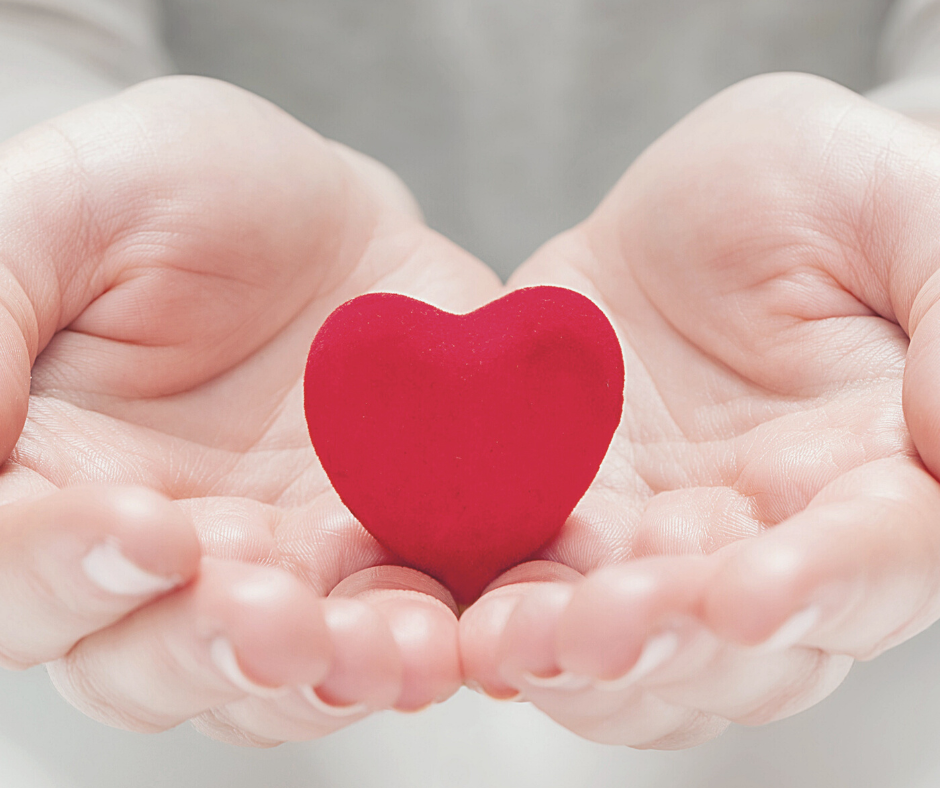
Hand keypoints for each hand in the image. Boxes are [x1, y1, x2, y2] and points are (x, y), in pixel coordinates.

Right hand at [0, 76, 500, 744]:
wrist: (334, 214)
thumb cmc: (184, 192)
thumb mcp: (71, 208)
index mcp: (48, 480)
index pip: (20, 573)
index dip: (65, 573)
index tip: (150, 532)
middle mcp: (161, 551)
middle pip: (149, 663)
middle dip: (210, 651)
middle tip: (272, 620)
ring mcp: (279, 569)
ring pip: (278, 674)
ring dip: (327, 677)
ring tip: (389, 648)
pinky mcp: (381, 557)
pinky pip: (399, 629)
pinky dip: (421, 645)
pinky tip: (449, 635)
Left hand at [461, 73, 939, 746]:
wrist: (677, 214)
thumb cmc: (807, 192)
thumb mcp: (890, 202)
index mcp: (881, 470)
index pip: (878, 556)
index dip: (825, 584)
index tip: (754, 595)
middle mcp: (773, 536)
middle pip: (742, 643)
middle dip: (671, 642)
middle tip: (603, 629)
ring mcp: (662, 545)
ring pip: (635, 650)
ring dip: (574, 657)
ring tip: (512, 640)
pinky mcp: (567, 527)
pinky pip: (538, 598)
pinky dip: (505, 622)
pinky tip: (468, 622)